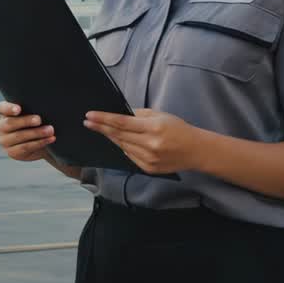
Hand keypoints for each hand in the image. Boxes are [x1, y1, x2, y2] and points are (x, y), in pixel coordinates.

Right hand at [0, 101, 55, 161]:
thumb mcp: (33, 114)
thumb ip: (33, 109)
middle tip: (39, 120)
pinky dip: (39, 143)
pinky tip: (49, 139)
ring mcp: (4, 141)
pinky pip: (25, 147)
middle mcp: (1, 126)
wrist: (40, 143)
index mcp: (4, 113)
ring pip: (18, 136)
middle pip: (10, 123)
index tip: (18, 109)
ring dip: (36, 133)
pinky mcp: (12, 152)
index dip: (9, 108)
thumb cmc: (36, 123)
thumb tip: (45, 106)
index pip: (2, 107)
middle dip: (26, 121)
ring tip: (50, 130)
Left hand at [83, 108, 200, 175]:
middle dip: (101, 128)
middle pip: (118, 135)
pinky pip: (129, 156)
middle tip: (88, 122)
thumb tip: (119, 114)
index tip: (90, 116)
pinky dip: (123, 147)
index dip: (104, 119)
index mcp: (154, 128)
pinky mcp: (148, 169)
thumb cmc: (178, 129)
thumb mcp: (160, 115)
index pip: (122, 123)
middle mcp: (150, 145)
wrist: (196, 150)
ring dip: (111, 137)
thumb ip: (138, 115)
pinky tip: (120, 141)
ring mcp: (149, 159)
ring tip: (101, 129)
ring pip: (122, 146)